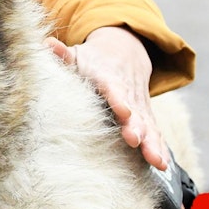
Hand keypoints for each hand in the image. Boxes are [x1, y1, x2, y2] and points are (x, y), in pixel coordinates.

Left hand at [47, 26, 168, 170]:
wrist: (124, 52)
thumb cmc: (92, 58)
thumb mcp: (77, 54)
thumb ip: (62, 54)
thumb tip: (45, 44)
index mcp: (108, 77)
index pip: (114, 88)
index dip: (118, 99)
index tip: (123, 111)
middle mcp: (127, 94)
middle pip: (134, 110)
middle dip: (135, 125)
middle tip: (135, 140)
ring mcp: (139, 106)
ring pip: (148, 125)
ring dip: (152, 142)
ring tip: (156, 161)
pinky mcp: (146, 117)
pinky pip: (155, 133)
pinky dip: (160, 148)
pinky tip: (162, 165)